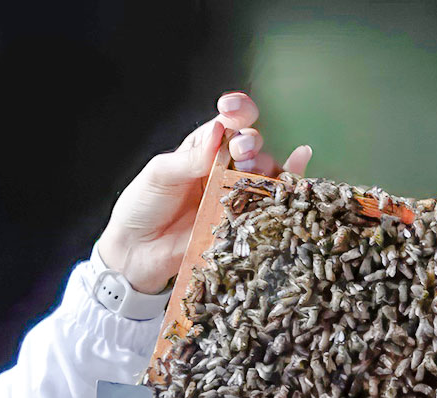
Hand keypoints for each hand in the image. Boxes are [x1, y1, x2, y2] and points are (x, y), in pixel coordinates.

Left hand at [96, 92, 312, 293]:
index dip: (236, 110)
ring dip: (263, 161)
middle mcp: (222, 166)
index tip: (231, 107)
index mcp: (202, 148)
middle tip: (240, 149)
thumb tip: (219, 128)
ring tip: (250, 165)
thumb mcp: (160, 175)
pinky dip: (289, 177)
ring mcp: (233, 192)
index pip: (227, 122)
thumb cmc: (143, 206)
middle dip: (248, 141)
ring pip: (262, 169)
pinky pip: (270, 197)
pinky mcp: (240, 218)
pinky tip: (300, 159)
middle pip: (249, 144)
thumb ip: (190, 157)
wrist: (136, 251)